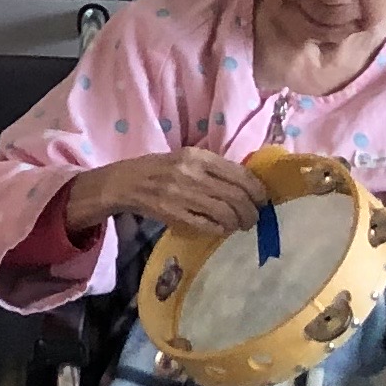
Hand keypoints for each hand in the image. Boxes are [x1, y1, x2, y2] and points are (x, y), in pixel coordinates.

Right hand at [63, 148, 264, 240]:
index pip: (241, 174)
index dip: (258, 191)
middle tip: (254, 218)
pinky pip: (207, 225)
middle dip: (252, 211)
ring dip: (238, 222)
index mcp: (198, 156)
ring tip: (240, 226)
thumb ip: (213, 168)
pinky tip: (221, 229)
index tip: (262, 201)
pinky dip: (220, 229)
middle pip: (237, 196)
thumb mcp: (186, 159)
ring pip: (225, 212)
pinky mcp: (172, 213)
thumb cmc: (158, 169)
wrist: (123, 182)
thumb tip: (248, 185)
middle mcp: (191, 173)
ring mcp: (181, 194)